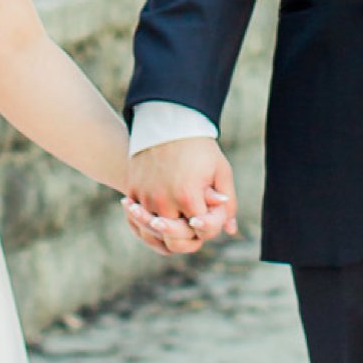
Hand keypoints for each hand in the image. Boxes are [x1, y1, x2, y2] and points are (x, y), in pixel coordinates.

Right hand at [124, 137, 237, 254]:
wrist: (167, 123)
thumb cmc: (198, 148)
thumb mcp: (220, 171)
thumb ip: (227, 203)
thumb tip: (230, 229)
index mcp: (188, 196)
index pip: (202, 230)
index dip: (209, 227)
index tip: (207, 218)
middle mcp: (163, 201)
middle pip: (176, 240)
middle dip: (189, 238)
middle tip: (192, 228)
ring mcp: (145, 198)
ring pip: (154, 235)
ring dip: (166, 236)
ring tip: (173, 230)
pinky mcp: (133, 193)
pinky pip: (137, 222)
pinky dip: (145, 227)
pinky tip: (154, 224)